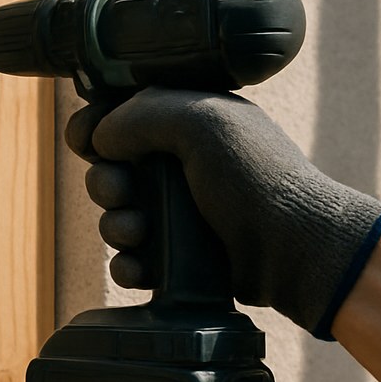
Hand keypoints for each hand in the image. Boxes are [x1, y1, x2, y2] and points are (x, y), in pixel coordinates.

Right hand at [67, 87, 380, 337]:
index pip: (119, 116)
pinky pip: (131, 260)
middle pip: (108, 169)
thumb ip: (140, 115)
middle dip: (105, 183)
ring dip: (116, 226)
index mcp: (187, 122)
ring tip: (140, 232)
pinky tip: (142, 266)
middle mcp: (180, 164)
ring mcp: (178, 212)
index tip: (88, 142)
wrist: (293, 247)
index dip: (94, 128)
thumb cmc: (255, 177)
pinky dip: (129, 264)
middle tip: (122, 191)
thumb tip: (100, 139)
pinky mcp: (178, 256)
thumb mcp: (201, 120)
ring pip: (115, 216)